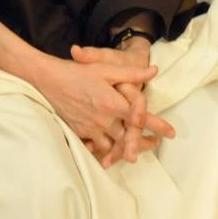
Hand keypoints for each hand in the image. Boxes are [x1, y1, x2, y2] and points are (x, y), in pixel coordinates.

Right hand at [27, 51, 158, 157]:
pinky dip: (104, 150)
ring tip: (134, 150)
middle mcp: (104, 119)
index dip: (157, 126)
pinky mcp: (79, 132)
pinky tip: (108, 150)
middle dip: (144, 143)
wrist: (46, 80)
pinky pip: (96, 146)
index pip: (140, 118)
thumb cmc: (76, 72)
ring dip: (125, 148)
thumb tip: (154, 71)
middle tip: (154, 143)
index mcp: (113, 103)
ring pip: (114, 145)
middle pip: (129, 138)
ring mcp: (91, 128)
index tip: (171, 133)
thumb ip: (131, 73)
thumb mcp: (105, 68)